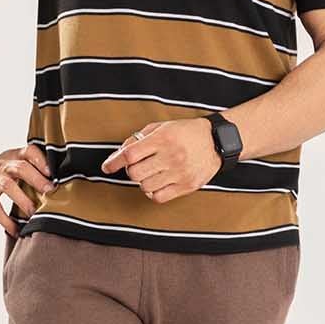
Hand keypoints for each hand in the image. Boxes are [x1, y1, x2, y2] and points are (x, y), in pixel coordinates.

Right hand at [0, 143, 55, 233]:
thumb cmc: (0, 172)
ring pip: (7, 186)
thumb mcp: (14, 164)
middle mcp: (3, 164)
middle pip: (21, 167)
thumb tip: (60, 186)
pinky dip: (6, 221)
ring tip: (33, 213)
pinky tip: (16, 230)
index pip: (29, 151)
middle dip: (36, 179)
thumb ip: (33, 170)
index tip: (52, 172)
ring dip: (22, 200)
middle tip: (50, 191)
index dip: (41, 160)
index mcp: (14, 156)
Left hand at [100, 117, 221, 202]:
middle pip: (134, 173)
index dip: (114, 162)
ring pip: (145, 186)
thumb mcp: (162, 126)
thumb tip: (120, 153)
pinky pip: (158, 197)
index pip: (130, 154)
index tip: (107, 167)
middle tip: (138, 166)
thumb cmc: (187, 132)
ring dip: (143, 181)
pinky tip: (158, 183)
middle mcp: (171, 156)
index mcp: (163, 138)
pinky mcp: (187, 186)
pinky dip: (153, 192)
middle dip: (131, 170)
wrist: (217, 142)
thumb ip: (140, 138)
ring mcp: (179, 172)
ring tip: (152, 173)